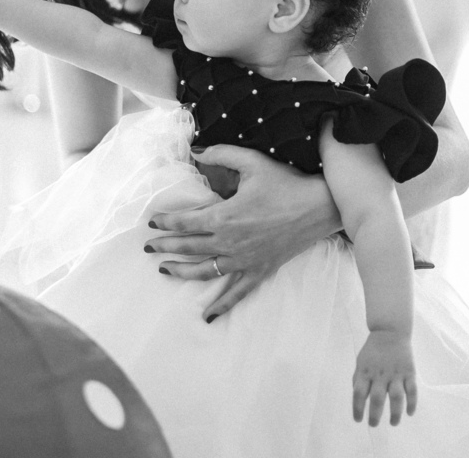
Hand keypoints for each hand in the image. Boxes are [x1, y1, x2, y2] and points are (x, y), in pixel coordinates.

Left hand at [145, 144, 341, 321]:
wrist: (320, 206)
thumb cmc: (286, 183)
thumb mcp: (252, 161)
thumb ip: (221, 154)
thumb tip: (196, 150)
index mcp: (224, 216)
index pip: (185, 222)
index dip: (166, 222)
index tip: (153, 222)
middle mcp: (230, 242)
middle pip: (189, 246)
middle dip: (165, 246)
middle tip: (148, 247)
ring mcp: (244, 260)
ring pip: (204, 271)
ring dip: (181, 271)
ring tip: (165, 270)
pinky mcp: (260, 270)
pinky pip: (237, 292)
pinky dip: (221, 305)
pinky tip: (208, 317)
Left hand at [353, 330, 416, 425]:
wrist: (390, 331)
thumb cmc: (373, 350)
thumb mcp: (361, 362)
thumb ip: (358, 379)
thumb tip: (358, 398)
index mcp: (366, 371)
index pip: (359, 394)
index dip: (357, 409)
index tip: (358, 420)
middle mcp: (380, 374)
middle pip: (377, 398)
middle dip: (375, 415)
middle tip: (373, 425)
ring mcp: (396, 373)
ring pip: (396, 397)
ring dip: (395, 413)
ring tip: (393, 423)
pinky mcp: (409, 372)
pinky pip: (412, 390)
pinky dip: (412, 403)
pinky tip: (409, 413)